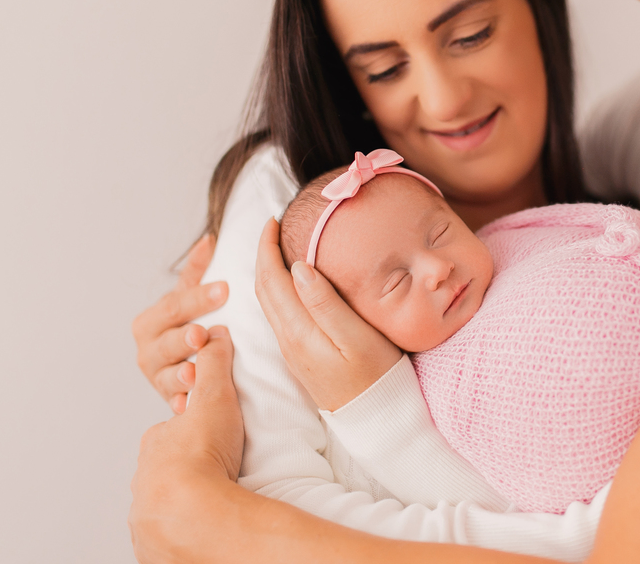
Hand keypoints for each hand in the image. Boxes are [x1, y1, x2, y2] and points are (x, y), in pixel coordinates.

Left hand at [129, 326, 243, 561]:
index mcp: (156, 446)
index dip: (195, 433)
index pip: (174, 435)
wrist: (193, 514)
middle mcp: (145, 481)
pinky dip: (184, 531)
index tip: (215, 438)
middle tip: (219, 471)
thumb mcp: (214, 398)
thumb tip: (214, 334)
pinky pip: (170, 536)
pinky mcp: (157, 546)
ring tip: (217, 502)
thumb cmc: (203, 456)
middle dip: (188, 469)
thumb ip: (214, 365)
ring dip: (187, 502)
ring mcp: (148, 516)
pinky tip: (205, 528)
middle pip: (168, 470)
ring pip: (166, 504)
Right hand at [132, 235, 228, 412]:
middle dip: (184, 338)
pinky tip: (187, 404)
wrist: (183, 362)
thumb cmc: (190, 323)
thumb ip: (197, 271)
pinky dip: (180, 404)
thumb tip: (210, 239)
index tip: (225, 289)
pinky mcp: (169, 400)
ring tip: (193, 373)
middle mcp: (148, 350)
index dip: (199, 298)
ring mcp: (157, 377)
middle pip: (166, 342)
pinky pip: (172, 404)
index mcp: (152, 320)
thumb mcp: (190, 297)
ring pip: (165, 375)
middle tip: (202, 335)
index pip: (174, 305)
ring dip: (179, 374)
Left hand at [255, 218, 401, 410]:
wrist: (377, 419)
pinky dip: (277, 290)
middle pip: (263, 289)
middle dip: (262, 254)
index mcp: (299, 331)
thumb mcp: (357, 337)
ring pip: (268, 303)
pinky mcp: (301, 357)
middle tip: (273, 226)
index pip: (271, 280)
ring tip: (279, 247)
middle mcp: (288, 340)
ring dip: (268, 272)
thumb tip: (298, 267)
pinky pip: (278, 315)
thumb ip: (326, 303)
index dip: (266, 247)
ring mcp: (293, 351)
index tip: (272, 220)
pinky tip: (291, 283)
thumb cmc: (377, 376)